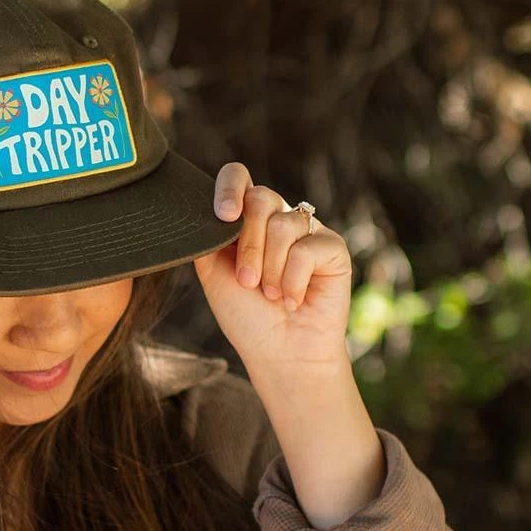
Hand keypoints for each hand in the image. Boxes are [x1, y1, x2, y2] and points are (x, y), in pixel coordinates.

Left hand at [192, 162, 353, 371]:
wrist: (280, 354)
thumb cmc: (247, 318)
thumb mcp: (213, 275)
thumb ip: (207, 238)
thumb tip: (198, 209)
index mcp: (246, 220)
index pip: (238, 177)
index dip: (229, 187)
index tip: (223, 216)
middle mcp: (277, 218)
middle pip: (260, 199)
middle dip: (248, 246)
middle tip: (247, 282)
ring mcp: (307, 230)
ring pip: (282, 226)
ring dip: (270, 269)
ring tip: (271, 296)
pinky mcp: (332, 246)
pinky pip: (307, 249)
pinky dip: (293, 281)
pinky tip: (293, 300)